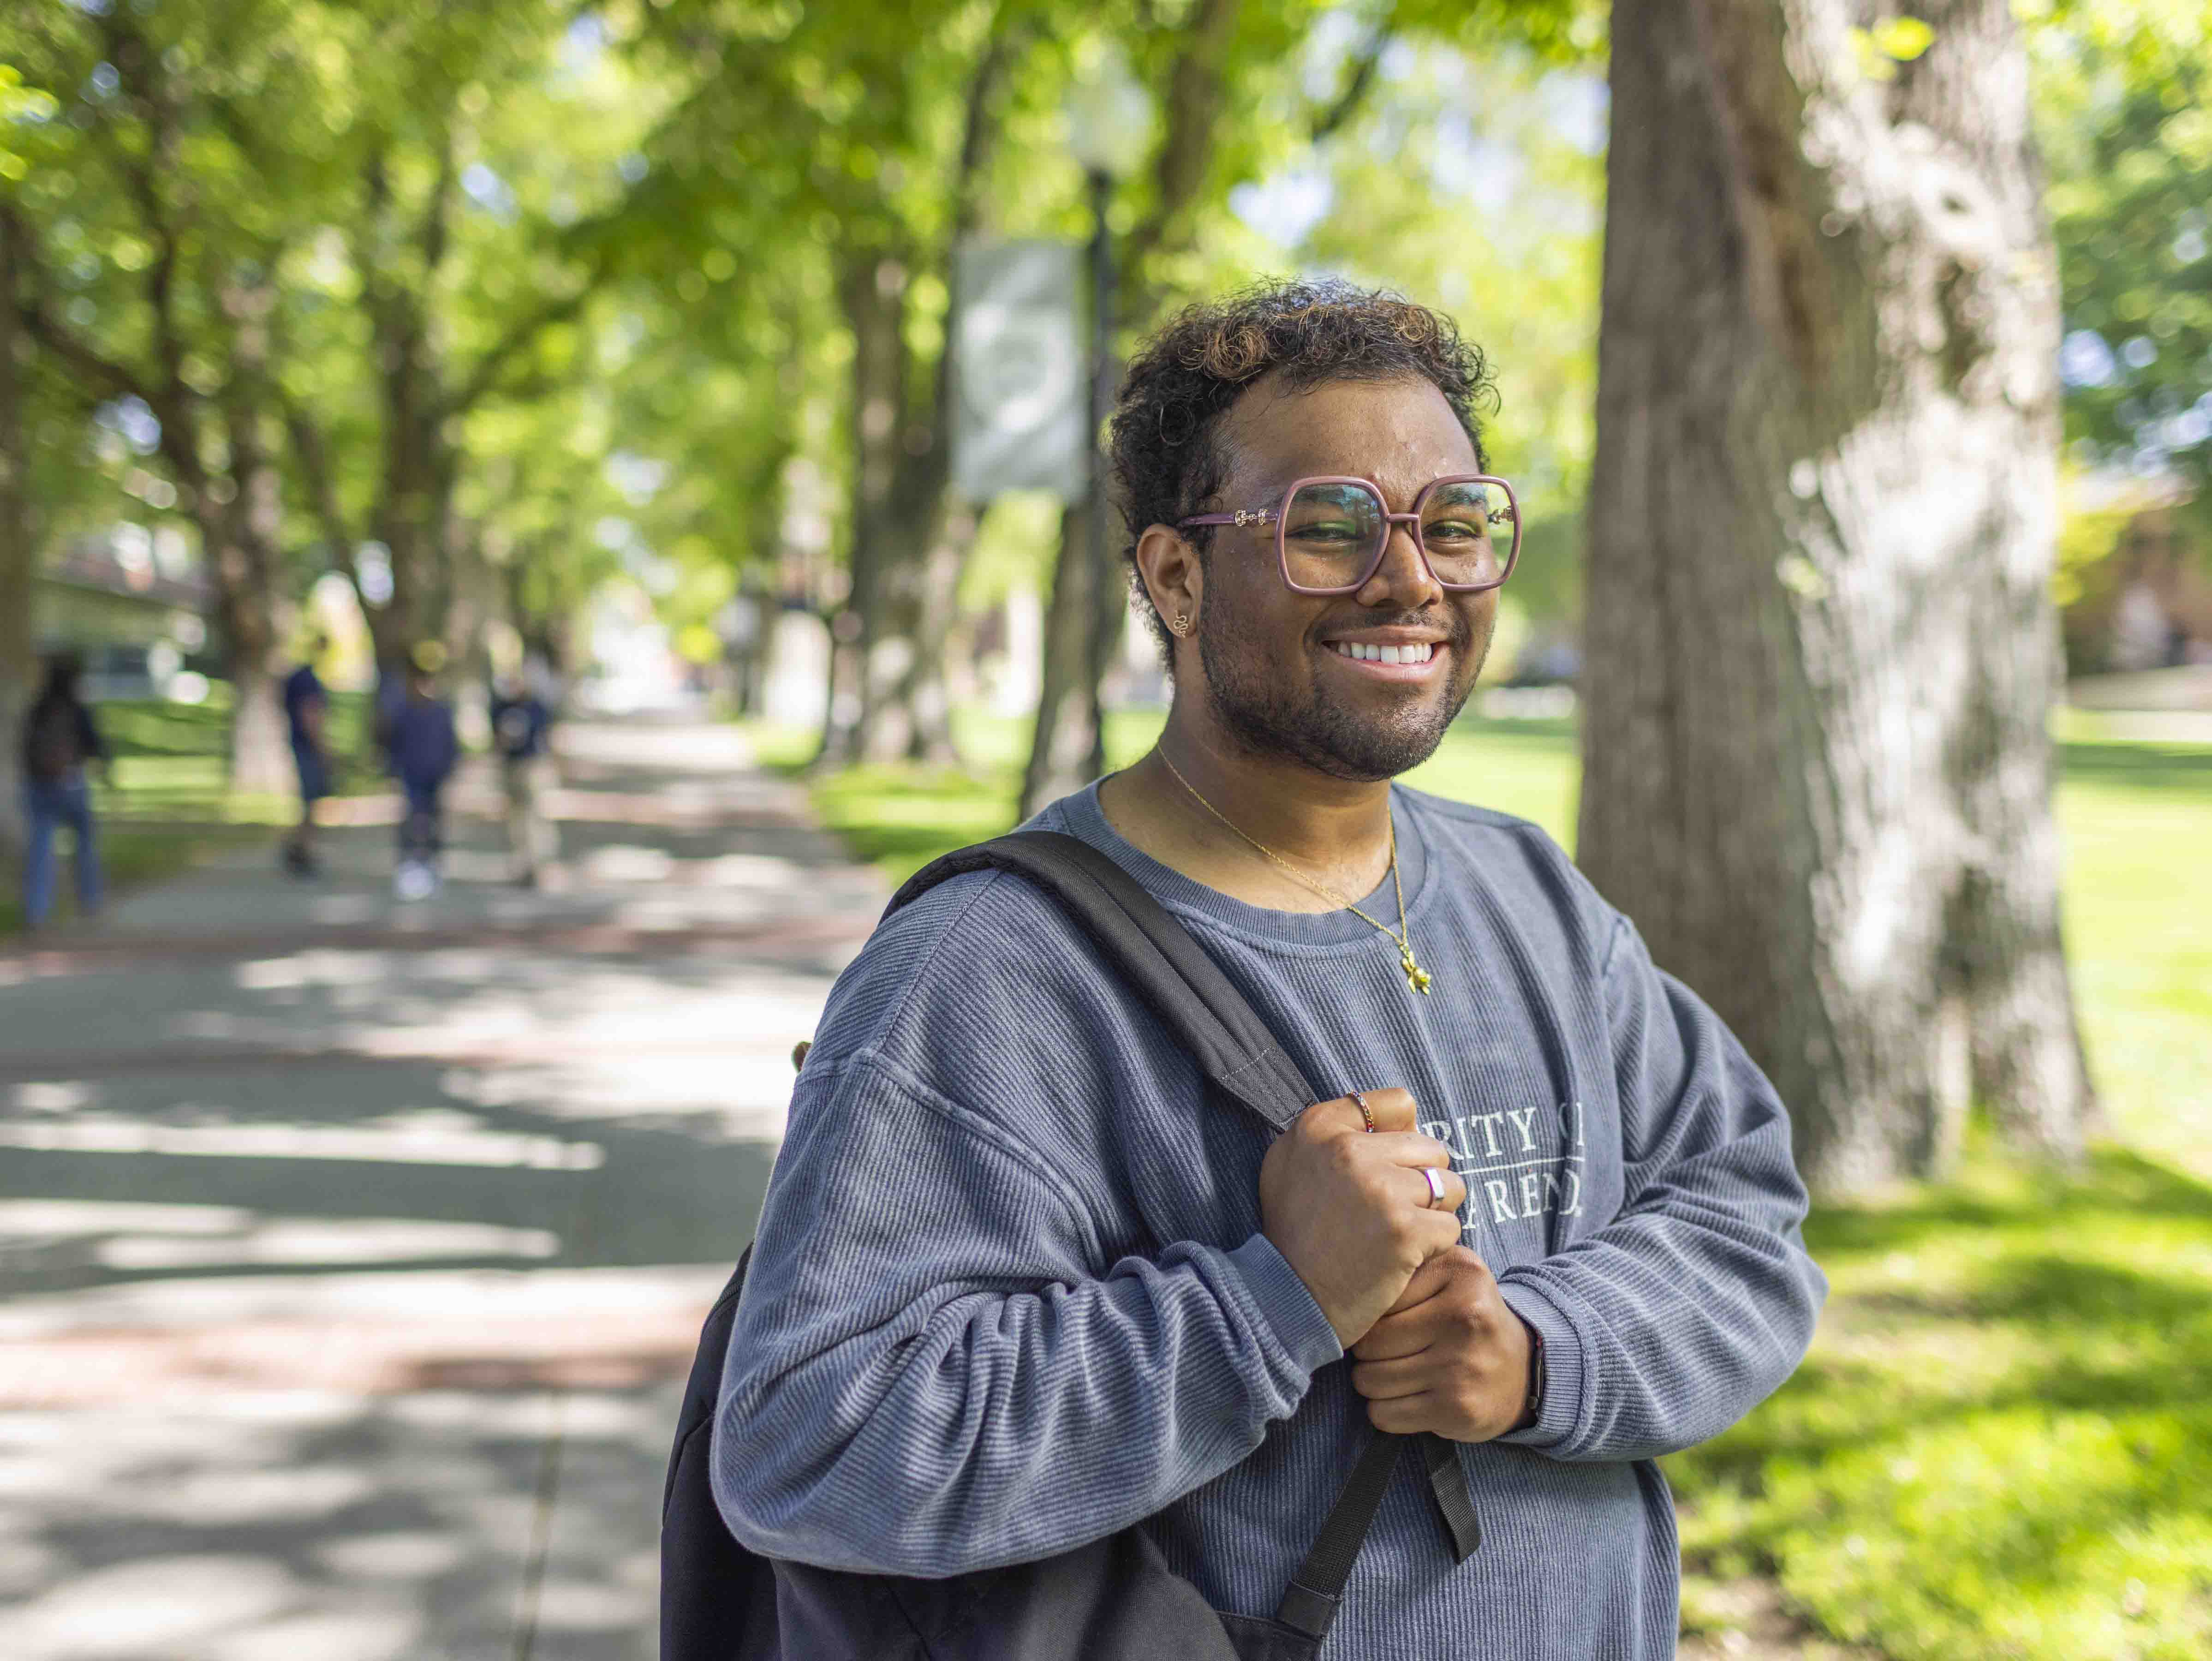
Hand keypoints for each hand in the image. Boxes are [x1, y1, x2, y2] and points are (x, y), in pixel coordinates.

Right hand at [1259, 1089, 1466, 1349]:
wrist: (1287, 1301)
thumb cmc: (1295, 1233)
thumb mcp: (1292, 1163)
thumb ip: (1336, 1129)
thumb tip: (1405, 1119)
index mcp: (1319, 1126)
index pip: (1398, 1104)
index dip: (1401, 1139)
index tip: (1382, 1169)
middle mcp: (1349, 1149)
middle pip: (1431, 1148)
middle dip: (1421, 1181)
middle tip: (1387, 1214)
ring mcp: (1380, 1188)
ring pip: (1448, 1186)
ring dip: (1433, 1213)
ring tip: (1397, 1235)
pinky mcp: (1405, 1230)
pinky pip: (1450, 1227)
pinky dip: (1433, 1247)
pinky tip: (1401, 1259)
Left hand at [1349, 1246, 1533, 1441]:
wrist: (1523, 1369)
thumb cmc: (1468, 1318)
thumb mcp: (1448, 1275)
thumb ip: (1406, 1270)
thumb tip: (1345, 1290)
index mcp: (1460, 1272)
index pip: (1378, 1298)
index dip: (1369, 1314)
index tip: (1383, 1320)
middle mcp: (1465, 1316)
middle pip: (1369, 1342)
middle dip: (1365, 1352)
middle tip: (1383, 1352)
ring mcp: (1462, 1366)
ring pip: (1370, 1380)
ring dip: (1371, 1382)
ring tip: (1393, 1373)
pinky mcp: (1457, 1408)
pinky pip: (1384, 1415)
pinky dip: (1385, 1411)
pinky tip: (1406, 1398)